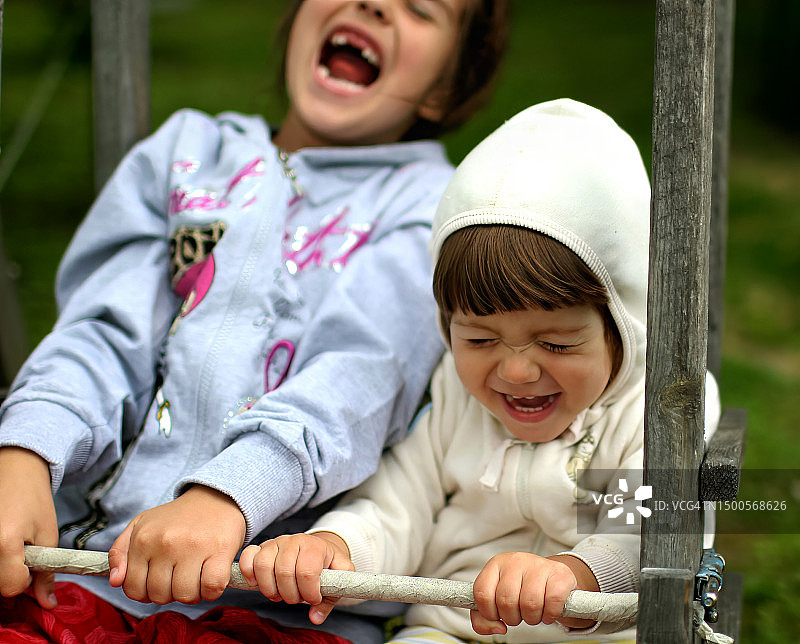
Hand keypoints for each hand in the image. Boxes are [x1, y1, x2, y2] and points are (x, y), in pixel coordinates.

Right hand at [0, 447, 58, 607]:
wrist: (16, 470)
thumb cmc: (34, 500)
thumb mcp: (48, 534)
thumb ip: (46, 573)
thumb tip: (48, 604)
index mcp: (5, 544)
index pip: (10, 587)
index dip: (25, 580)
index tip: (32, 561)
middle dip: (12, 573)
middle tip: (21, 549)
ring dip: (2, 565)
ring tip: (11, 541)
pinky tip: (3, 538)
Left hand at [108, 485, 245, 604]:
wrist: (216, 496)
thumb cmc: (178, 517)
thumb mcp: (141, 525)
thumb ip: (119, 552)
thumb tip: (115, 581)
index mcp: (143, 539)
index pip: (134, 590)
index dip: (147, 592)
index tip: (160, 580)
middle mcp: (166, 542)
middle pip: (160, 596)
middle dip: (170, 593)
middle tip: (179, 577)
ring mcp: (193, 546)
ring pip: (185, 596)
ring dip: (192, 593)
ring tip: (196, 576)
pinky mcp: (220, 550)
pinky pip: (212, 588)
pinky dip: (212, 591)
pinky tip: (211, 577)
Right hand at [238, 532, 353, 624]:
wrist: (317, 547)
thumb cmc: (327, 563)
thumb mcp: (339, 576)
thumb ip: (331, 597)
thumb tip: (315, 617)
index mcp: (313, 546)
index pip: (307, 572)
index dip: (309, 593)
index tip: (314, 598)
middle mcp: (293, 541)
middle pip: (284, 572)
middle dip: (291, 595)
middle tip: (297, 598)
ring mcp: (275, 543)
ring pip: (263, 566)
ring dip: (270, 589)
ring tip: (280, 594)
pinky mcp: (260, 548)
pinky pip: (247, 557)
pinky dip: (249, 573)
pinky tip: (258, 584)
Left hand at [470, 552, 595, 635]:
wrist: (553, 575)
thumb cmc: (523, 588)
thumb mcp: (499, 596)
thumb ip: (484, 617)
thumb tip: (497, 628)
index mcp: (496, 564)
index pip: (482, 592)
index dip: (489, 613)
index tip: (498, 616)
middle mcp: (515, 561)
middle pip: (506, 601)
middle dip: (512, 618)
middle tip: (519, 615)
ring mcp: (538, 565)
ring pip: (529, 604)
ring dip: (531, 619)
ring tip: (533, 613)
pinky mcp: (559, 573)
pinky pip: (552, 602)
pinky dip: (550, 615)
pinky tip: (548, 612)